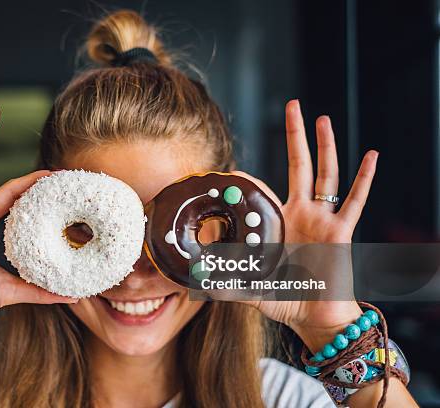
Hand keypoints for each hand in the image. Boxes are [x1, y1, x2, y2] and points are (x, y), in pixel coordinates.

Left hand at [233, 99, 377, 350]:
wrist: (314, 317)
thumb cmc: (283, 300)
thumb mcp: (248, 286)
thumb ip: (225, 282)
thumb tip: (196, 281)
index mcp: (280, 222)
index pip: (267, 188)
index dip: (253, 177)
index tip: (235, 165)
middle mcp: (302, 214)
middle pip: (299, 166)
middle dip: (295, 136)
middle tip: (292, 106)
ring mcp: (322, 220)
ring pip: (325, 175)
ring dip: (325, 146)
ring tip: (322, 118)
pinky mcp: (340, 232)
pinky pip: (355, 202)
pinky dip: (363, 179)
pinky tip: (370, 156)